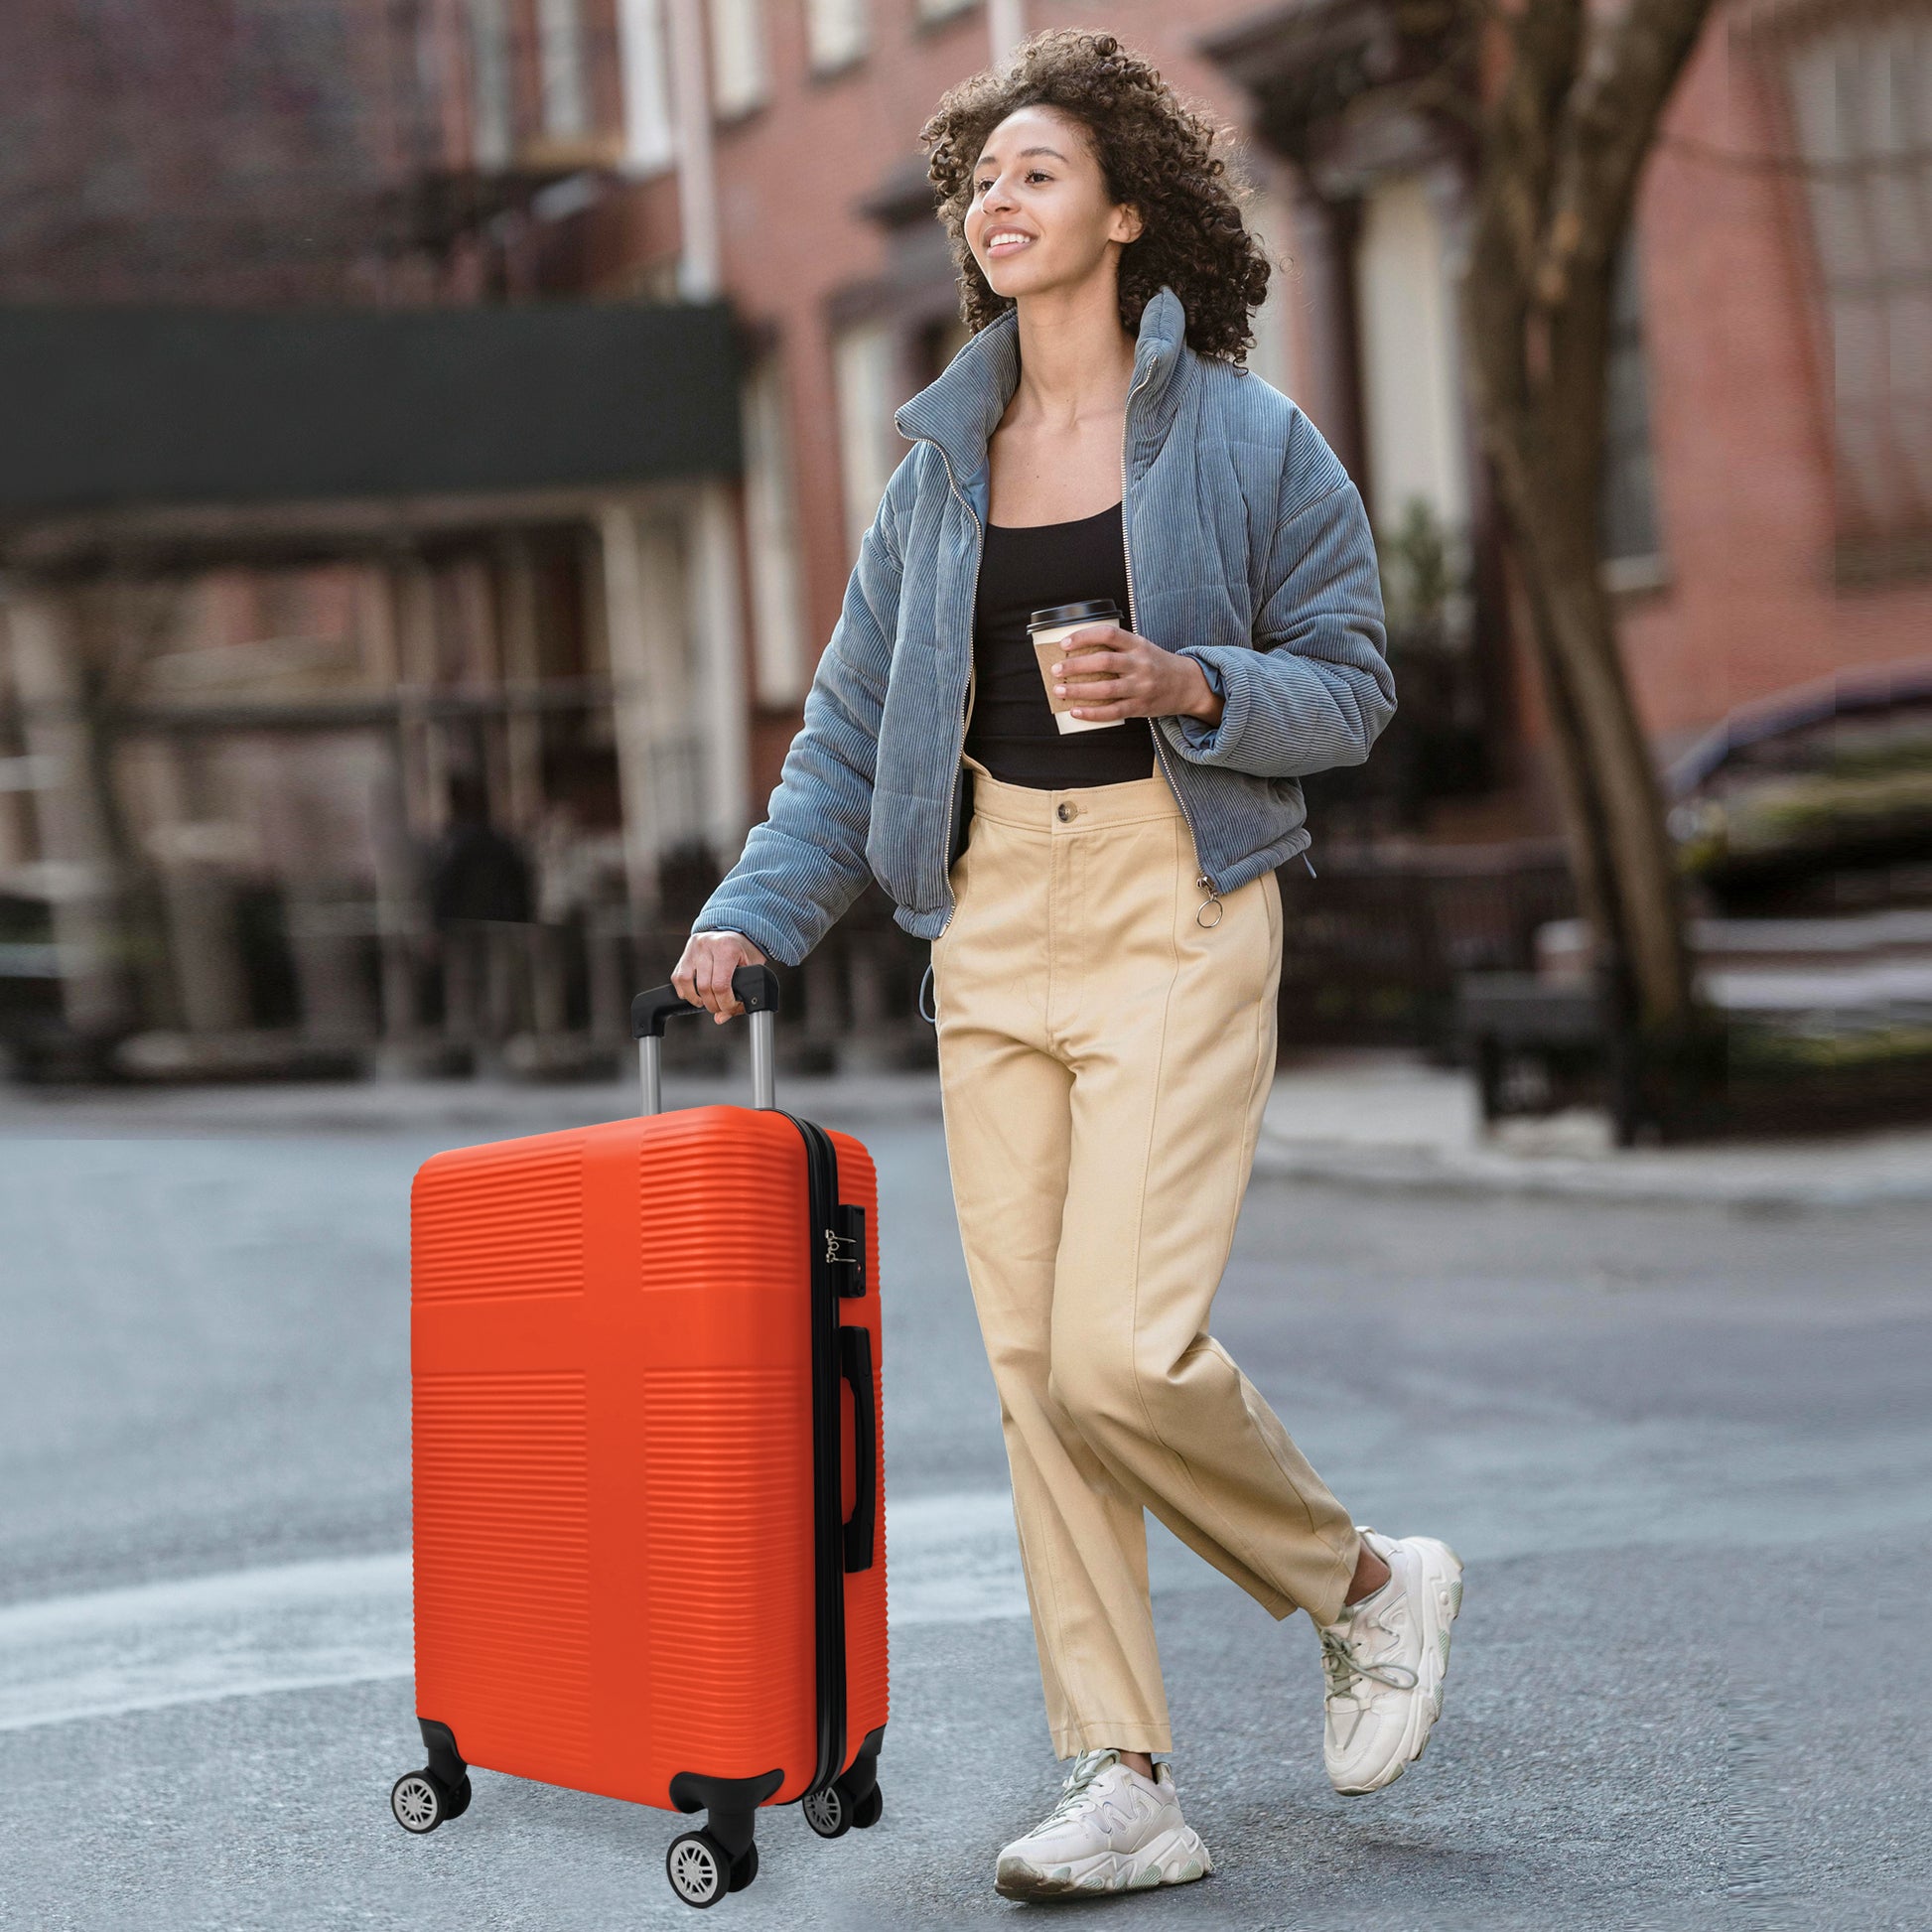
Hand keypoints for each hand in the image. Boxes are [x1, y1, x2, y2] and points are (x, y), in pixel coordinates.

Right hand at [672, 930, 768, 1023]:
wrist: (737, 931)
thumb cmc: (745, 952)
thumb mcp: (752, 971)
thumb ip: (740, 997)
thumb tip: (720, 1018)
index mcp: (727, 948)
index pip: (720, 986)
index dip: (725, 1003)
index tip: (730, 1006)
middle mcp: (707, 945)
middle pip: (703, 987)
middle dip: (712, 1004)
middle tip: (720, 1007)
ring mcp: (693, 948)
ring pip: (685, 982)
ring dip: (694, 998)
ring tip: (705, 1001)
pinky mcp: (685, 953)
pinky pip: (677, 977)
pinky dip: (684, 990)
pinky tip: (695, 993)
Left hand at [1051, 624, 1223, 726]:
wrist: (1188, 685)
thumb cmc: (1157, 665)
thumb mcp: (1142, 648)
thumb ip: (1117, 648)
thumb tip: (1078, 653)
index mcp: (1138, 644)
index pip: (1109, 634)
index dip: (1084, 636)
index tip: (1065, 643)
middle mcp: (1140, 664)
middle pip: (1104, 661)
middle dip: (1076, 665)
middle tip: (1056, 669)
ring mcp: (1141, 686)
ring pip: (1106, 688)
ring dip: (1079, 690)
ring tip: (1060, 690)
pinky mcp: (1141, 707)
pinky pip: (1113, 711)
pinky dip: (1092, 713)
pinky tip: (1076, 711)